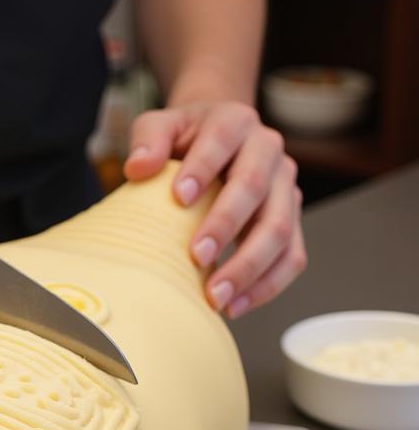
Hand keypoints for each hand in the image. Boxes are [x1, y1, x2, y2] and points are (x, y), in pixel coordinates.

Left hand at [123, 101, 305, 317]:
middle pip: (256, 189)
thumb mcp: (161, 125)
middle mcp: (269, 151)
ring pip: (280, 229)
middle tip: (196, 257)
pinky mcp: (292, 221)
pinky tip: (235, 307)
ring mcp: (285, 188)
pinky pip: (292, 256)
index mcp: (236, 122)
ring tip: (215, 297)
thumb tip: (138, 167)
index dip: (202, 168)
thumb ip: (147, 137)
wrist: (216, 143)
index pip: (223, 142)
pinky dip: (267, 286)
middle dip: (226, 225)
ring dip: (248, 267)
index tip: (178, 198)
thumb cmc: (182, 140)